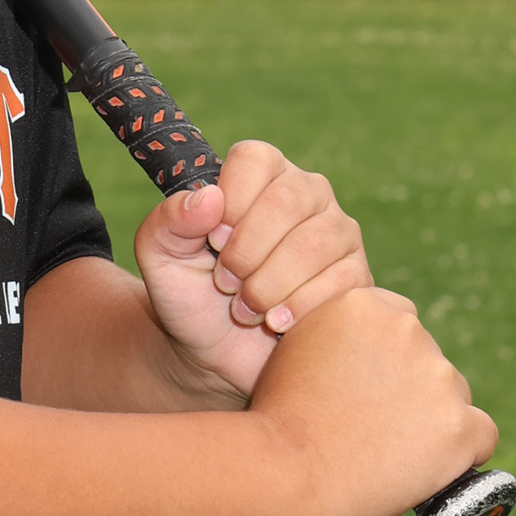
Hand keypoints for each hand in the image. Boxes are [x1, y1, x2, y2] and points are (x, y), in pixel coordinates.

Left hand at [133, 141, 371, 401]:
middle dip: (247, 252)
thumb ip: (169, 222)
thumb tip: (209, 198)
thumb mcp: (159, 258)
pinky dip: (298, 307)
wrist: (215, 356)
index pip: (254, 160)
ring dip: (269, 285)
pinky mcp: (355, 275)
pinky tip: (275, 323)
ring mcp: (336, 232)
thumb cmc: (189, 296)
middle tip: (226, 283)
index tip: (213, 242)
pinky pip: (340, 280)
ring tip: (245, 308)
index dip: (230, 203)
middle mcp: (304, 193)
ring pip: (316, 242)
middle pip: (288, 200)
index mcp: (258, 175)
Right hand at [249, 289, 496, 515]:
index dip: (385, 361)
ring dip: (431, 422)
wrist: (282, 473)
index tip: (367, 390)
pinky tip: (430, 468)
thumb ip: (340, 343)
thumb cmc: (277, 424)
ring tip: (385, 456)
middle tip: (371, 430)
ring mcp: (438, 377)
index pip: (399, 324)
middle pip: (428, 360)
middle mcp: (408, 330)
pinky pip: (481, 436)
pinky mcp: (459, 426)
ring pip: (453, 399)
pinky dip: (462, 454)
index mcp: (364, 304)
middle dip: (409, 392)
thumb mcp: (296, 354)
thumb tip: (369, 363)